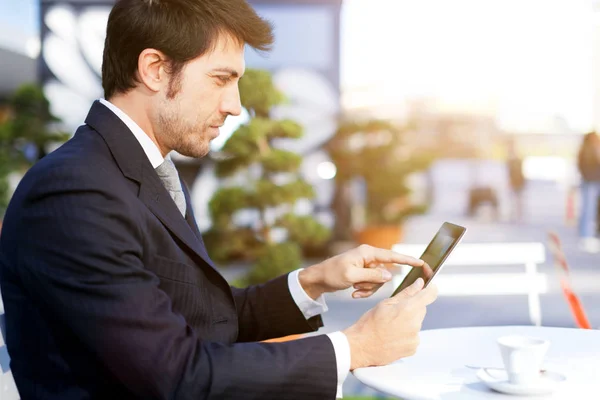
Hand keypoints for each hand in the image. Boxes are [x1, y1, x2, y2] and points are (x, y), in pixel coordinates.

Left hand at [298, 244, 431, 299]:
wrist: (319, 279)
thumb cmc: (332, 274)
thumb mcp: (352, 276)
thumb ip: (372, 276)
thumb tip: (390, 276)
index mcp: (368, 253)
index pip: (393, 256)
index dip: (408, 260)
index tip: (423, 263)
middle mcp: (369, 257)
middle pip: (385, 273)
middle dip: (374, 284)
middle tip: (358, 286)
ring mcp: (367, 266)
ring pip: (379, 281)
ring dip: (368, 289)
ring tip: (354, 289)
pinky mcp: (364, 274)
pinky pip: (372, 285)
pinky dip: (365, 291)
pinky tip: (353, 293)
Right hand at [342, 277, 437, 369]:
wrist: (362, 347)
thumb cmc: (369, 324)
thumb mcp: (385, 303)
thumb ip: (406, 293)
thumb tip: (419, 284)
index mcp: (408, 309)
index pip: (430, 295)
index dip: (430, 289)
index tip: (429, 288)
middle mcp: (415, 324)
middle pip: (422, 309)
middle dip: (412, 307)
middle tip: (395, 312)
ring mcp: (415, 337)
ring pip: (417, 323)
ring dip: (409, 322)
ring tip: (391, 326)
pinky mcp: (413, 348)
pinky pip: (414, 336)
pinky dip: (406, 334)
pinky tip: (393, 335)